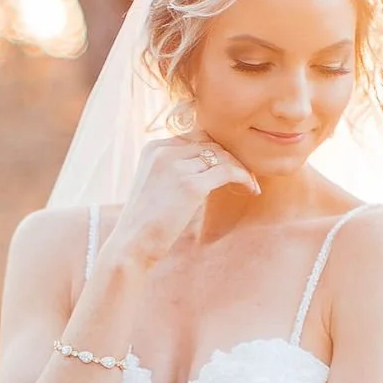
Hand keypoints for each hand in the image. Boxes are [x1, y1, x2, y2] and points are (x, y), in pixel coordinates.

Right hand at [104, 132, 258, 269]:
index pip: (195, 137)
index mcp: (153, 148)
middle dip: (231, 158)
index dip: (216, 150)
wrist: (131, 244)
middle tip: (245, 175)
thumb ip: (173, 170)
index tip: (229, 166)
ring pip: (222, 156)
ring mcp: (177, 166)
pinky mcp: (190, 185)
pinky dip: (244, 178)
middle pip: (210, 144)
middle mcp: (164, 150)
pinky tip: (251, 189)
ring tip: (250, 184)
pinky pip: (228, 172)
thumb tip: (204, 170)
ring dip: (240, 168)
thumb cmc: (144, 222)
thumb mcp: (153, 185)